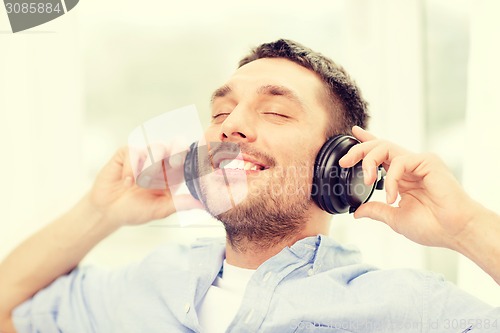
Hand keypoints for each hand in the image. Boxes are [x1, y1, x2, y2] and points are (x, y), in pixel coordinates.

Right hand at [88, 145, 202, 227]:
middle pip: (176, 143)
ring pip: (156, 147)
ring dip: (150, 167)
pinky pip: (134, 151)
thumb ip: (179, 204)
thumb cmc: (134, 210)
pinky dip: (131, 169)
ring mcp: (144, 155)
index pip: (187, 157)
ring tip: (140, 184)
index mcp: (173, 174)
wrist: (107, 211)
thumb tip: (201, 204)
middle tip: (175, 163)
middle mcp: (161, 161)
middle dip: (179, 149)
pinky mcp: (127, 153)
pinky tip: (126, 182)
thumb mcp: (159, 210)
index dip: (193, 155)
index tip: (196, 158)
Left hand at [339, 126, 481, 249]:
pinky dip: (390, 179)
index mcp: (401, 176)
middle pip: (379, 146)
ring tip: (367, 180)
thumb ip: (376, 211)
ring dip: (369, 161)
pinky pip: (399, 162)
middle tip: (345, 161)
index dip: (367, 141)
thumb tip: (357, 211)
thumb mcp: (395, 218)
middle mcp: (409, 166)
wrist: (455, 231)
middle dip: (359, 150)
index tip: (354, 132)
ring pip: (385, 148)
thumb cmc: (432, 226)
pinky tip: (392, 196)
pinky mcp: (428, 162)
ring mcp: (419, 162)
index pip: (381, 154)